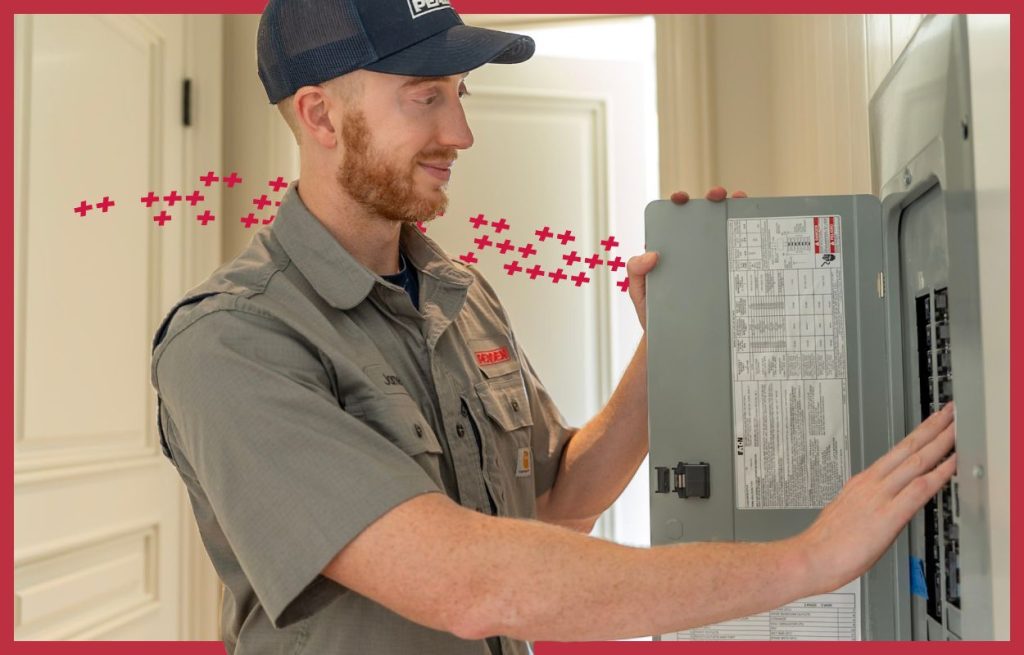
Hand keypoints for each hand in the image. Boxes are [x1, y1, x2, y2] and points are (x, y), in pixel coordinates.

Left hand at [627, 187, 747, 330]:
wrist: (677, 341)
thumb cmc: (654, 315)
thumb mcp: (639, 292)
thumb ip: (636, 272)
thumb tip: (651, 253)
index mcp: (671, 249)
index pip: (675, 219)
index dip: (679, 202)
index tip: (681, 198)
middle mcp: (693, 251)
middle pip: (705, 217)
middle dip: (713, 199)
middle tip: (717, 196)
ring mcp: (712, 262)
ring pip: (725, 231)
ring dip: (735, 211)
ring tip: (740, 204)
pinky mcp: (727, 275)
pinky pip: (740, 256)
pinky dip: (750, 242)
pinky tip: (757, 234)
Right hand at [797, 403, 956, 594]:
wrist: (809, 557)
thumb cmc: (824, 544)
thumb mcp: (846, 514)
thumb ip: (866, 505)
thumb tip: (879, 505)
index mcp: (862, 483)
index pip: (896, 452)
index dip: (917, 435)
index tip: (933, 422)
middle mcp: (872, 484)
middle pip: (907, 448)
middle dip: (932, 428)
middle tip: (950, 411)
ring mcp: (880, 497)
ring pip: (915, 461)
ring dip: (940, 442)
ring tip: (957, 427)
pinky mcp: (888, 516)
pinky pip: (918, 490)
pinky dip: (938, 474)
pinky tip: (952, 464)